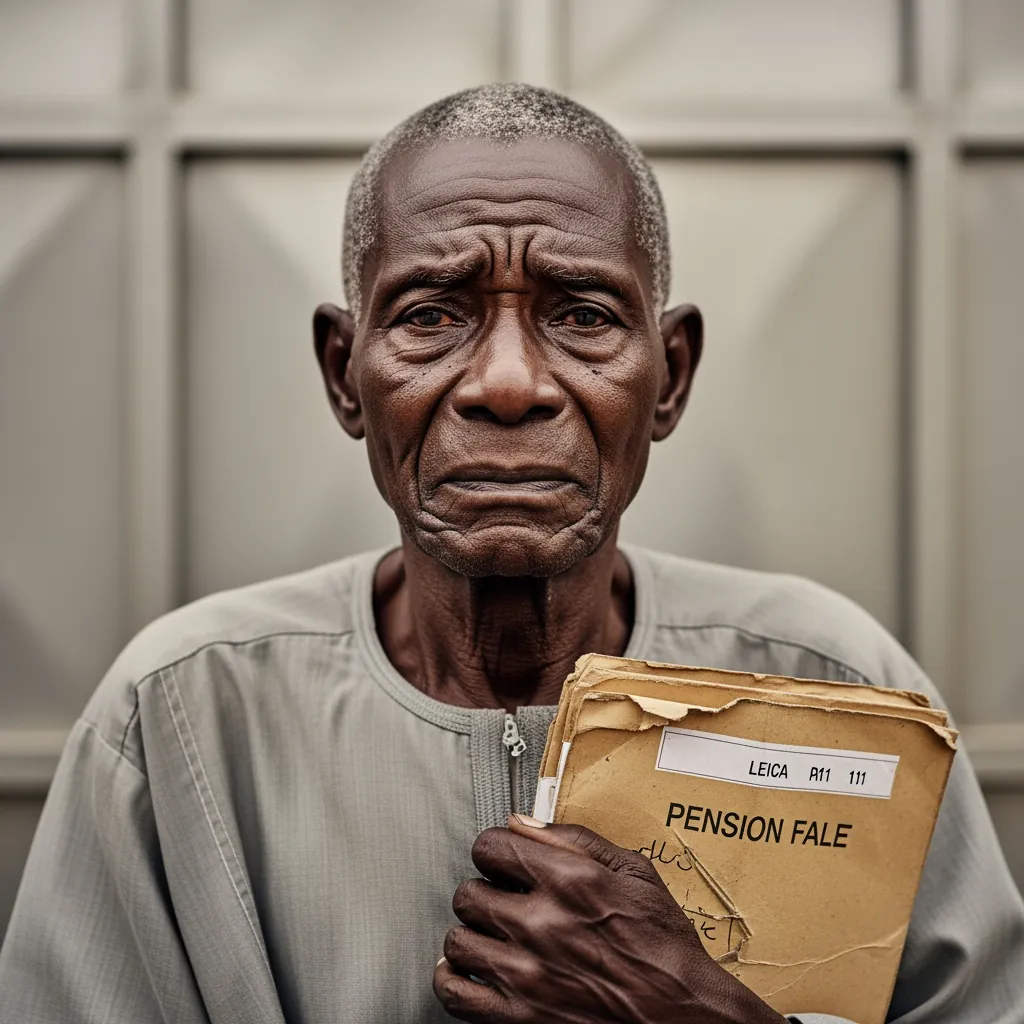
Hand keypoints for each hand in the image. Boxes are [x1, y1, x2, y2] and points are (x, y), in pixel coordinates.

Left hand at [434, 814, 785, 1023]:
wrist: (684, 1017)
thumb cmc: (664, 947)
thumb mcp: (635, 872)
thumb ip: (575, 839)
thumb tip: (523, 821)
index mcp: (569, 881)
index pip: (490, 846)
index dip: (495, 849)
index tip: (504, 860)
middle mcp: (541, 924)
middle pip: (468, 892)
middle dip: (483, 891)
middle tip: (502, 900)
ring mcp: (526, 975)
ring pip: (458, 941)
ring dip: (472, 934)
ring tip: (491, 935)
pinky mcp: (519, 1019)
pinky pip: (455, 994)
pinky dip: (453, 980)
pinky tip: (470, 971)